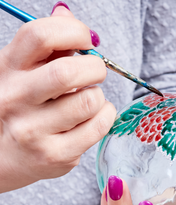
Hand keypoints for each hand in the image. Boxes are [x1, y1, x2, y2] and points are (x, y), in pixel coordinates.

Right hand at [0, 3, 115, 192]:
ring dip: (99, 96)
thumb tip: (67, 13)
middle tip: (95, 72)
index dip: (74, 31)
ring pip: (89, 101)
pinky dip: (105, 116)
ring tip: (88, 99)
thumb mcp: (20, 73)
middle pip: (68, 71)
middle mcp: (16, 98)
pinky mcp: (55, 155)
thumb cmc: (19, 109)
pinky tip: (93, 117)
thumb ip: (45, 47)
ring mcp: (34, 130)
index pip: (40, 35)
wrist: (1, 159)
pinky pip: (98, 127)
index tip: (86, 40)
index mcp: (7, 69)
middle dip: (95, 67)